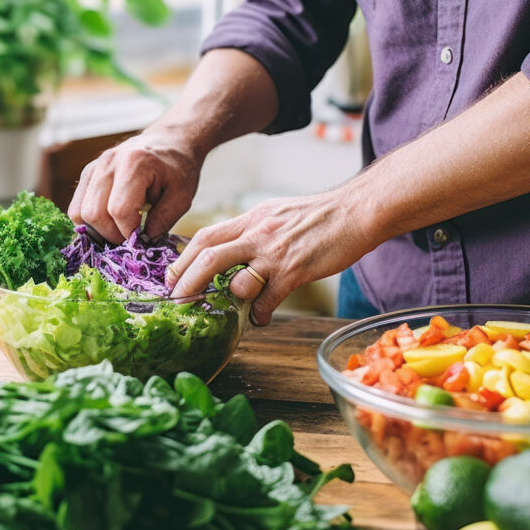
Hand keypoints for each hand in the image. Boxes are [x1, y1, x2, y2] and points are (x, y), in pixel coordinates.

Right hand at [68, 129, 204, 243]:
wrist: (168, 143)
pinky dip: (90, 221)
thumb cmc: (177, 170)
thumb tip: (141, 242)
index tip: (142, 237)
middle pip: (94, 213)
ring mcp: (94, 167)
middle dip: (112, 234)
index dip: (129, 232)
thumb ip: (163, 221)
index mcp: (135, 163)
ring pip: (80, 212)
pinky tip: (110, 221)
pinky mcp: (87, 174)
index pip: (120, 210)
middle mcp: (108, 162)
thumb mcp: (181, 197)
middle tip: (131, 237)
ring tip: (121, 228)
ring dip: (99, 229)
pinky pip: (76, 207)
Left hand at [166, 187, 371, 325]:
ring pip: (236, 281)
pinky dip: (258, 314)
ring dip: (229, 300)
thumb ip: (255, 231)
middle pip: (208, 256)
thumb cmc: (320, 215)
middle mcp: (258, 233)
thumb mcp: (277, 213)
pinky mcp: (295, 271)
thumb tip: (236, 251)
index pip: (207, 236)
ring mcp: (275, 253)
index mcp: (252, 219)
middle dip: (186, 281)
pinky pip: (267, 299)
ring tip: (228, 311)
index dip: (183, 258)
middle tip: (177, 301)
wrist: (356, 211)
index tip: (172, 276)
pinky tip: (260, 318)